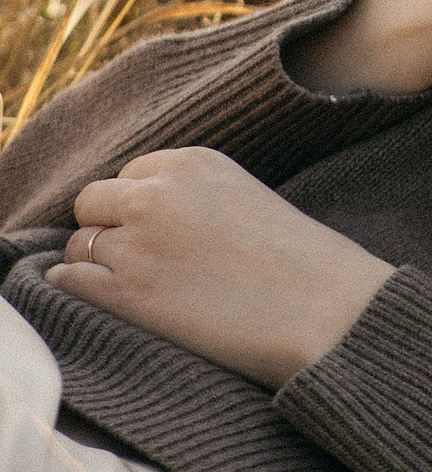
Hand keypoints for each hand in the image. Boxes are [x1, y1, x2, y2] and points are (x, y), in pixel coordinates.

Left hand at [50, 151, 389, 387]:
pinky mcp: (126, 293)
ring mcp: (136, 243)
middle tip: (139, 265)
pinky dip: (75, 292)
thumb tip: (136, 222)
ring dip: (96, 267)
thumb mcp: (243, 198)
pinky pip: (68, 281)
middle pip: (93, 204)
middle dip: (108, 231)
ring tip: (136, 292)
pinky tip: (102, 304)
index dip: (136, 209)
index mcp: (192, 162)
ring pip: (78, 246)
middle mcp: (156, 194)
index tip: (156, 237)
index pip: (128, 177)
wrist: (323, 310)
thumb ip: (191, 196)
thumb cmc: (299, 263)